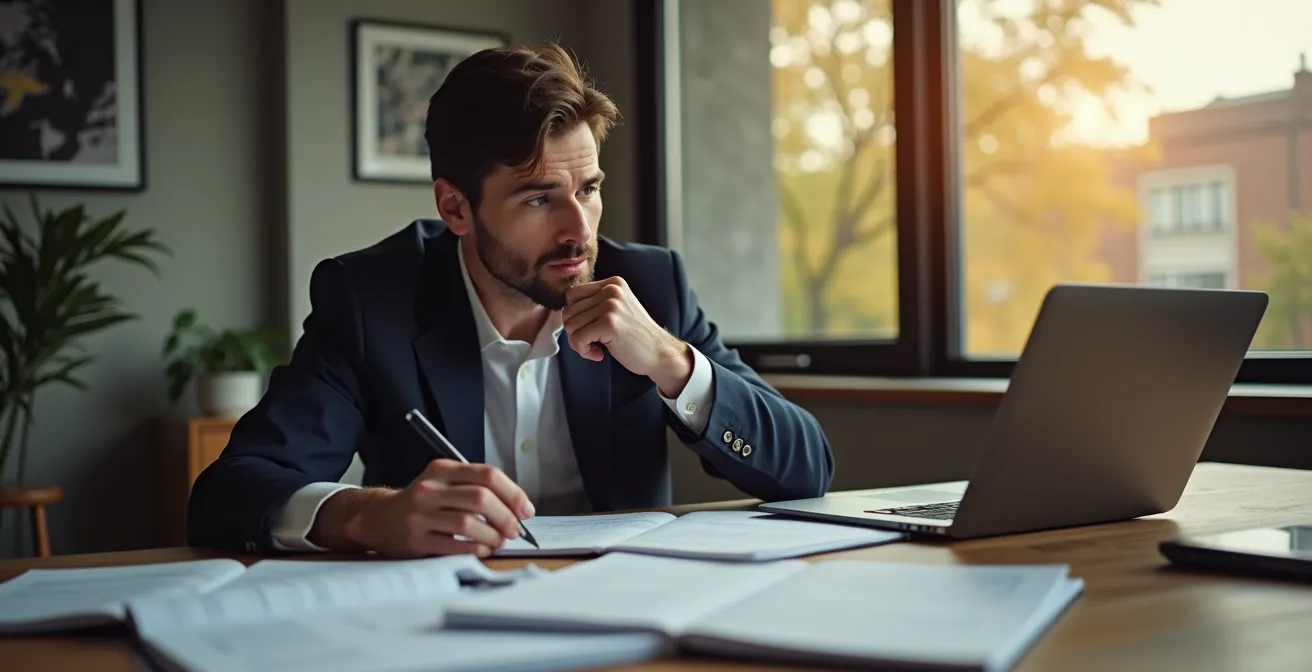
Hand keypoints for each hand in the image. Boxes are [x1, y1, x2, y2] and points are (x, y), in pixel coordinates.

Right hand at [344, 459, 534, 557]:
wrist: (379, 518)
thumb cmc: (422, 502)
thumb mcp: (444, 482)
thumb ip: (476, 487)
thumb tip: (518, 507)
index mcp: (442, 469)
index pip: (487, 475)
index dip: (513, 493)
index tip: (526, 510)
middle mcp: (430, 488)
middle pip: (481, 498)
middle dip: (506, 516)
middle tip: (515, 529)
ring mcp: (421, 514)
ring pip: (469, 523)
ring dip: (493, 535)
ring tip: (500, 540)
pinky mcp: (416, 539)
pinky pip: (454, 545)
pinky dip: (476, 548)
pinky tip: (483, 548)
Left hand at [563, 276, 693, 395]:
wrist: (660, 353)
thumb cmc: (635, 337)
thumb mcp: (617, 310)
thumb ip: (594, 305)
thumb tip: (563, 313)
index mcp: (612, 283)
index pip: (572, 294)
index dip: (575, 316)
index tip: (590, 329)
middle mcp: (611, 290)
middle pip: (568, 310)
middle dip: (576, 332)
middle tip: (593, 343)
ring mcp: (611, 306)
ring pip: (570, 325)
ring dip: (579, 343)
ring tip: (597, 348)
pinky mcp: (609, 324)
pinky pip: (578, 339)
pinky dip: (583, 351)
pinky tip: (599, 354)